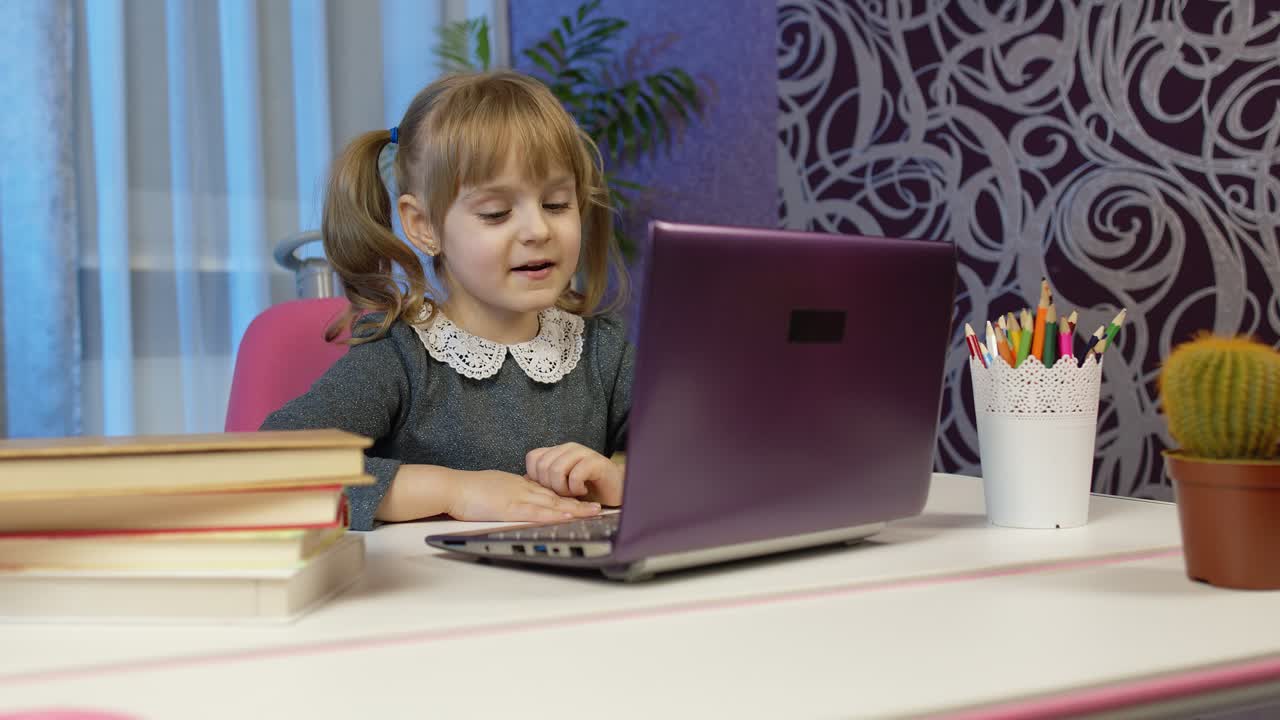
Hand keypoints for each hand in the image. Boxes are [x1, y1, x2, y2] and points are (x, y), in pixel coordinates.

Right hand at [446, 470, 600, 521]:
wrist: (452, 487)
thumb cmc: (468, 489)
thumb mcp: (494, 488)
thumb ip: (508, 493)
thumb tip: (514, 500)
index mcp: (519, 484)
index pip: (548, 490)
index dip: (567, 496)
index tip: (583, 499)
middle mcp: (523, 488)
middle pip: (556, 496)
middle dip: (578, 502)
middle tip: (597, 507)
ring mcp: (517, 497)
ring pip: (551, 503)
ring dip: (573, 509)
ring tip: (592, 512)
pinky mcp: (509, 508)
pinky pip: (535, 512)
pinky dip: (553, 515)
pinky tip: (566, 518)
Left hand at [525, 443, 624, 506]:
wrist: (615, 490)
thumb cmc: (587, 489)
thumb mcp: (561, 485)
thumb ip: (544, 481)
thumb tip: (524, 481)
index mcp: (557, 451)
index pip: (533, 457)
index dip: (535, 477)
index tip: (548, 489)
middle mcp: (568, 448)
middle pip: (542, 466)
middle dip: (549, 486)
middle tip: (563, 493)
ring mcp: (582, 452)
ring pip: (556, 469)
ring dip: (562, 489)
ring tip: (573, 493)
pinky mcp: (595, 461)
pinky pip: (575, 475)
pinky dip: (576, 488)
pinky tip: (583, 491)